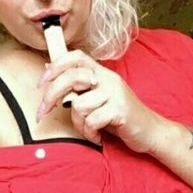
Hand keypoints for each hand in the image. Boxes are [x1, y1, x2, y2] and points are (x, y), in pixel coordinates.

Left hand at [37, 50, 167, 152]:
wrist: (151, 131)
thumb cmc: (120, 116)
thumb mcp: (98, 98)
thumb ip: (77, 85)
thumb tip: (49, 65)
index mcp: (101, 73)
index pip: (76, 56)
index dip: (56, 66)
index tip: (41, 83)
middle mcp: (108, 79)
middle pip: (71, 77)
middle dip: (51, 97)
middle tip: (42, 113)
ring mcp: (115, 93)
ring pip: (79, 105)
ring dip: (78, 123)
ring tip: (88, 130)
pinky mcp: (120, 110)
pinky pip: (92, 121)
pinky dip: (90, 133)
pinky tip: (97, 136)